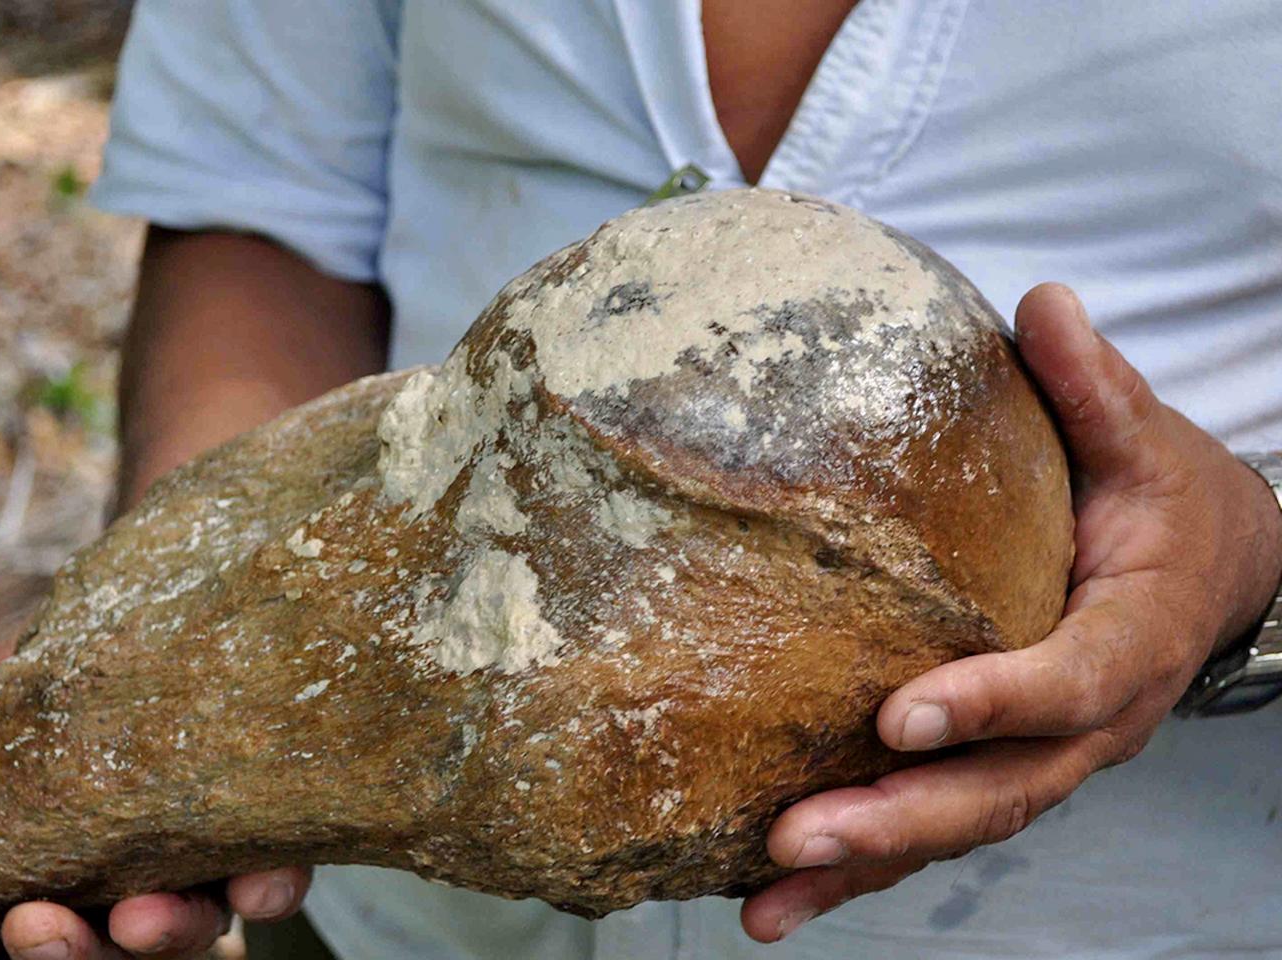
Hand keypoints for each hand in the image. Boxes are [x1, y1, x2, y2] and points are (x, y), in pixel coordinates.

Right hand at [0, 640, 311, 959]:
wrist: (178, 621)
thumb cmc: (73, 667)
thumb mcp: (5, 699)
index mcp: (65, 866)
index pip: (24, 933)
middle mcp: (135, 882)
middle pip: (104, 953)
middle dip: (65, 954)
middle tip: (36, 924)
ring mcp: (207, 869)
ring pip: (188, 934)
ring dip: (160, 936)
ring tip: (139, 916)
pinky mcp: (278, 837)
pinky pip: (277, 886)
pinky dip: (267, 893)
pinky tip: (258, 885)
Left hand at [742, 283, 1281, 941]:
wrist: (1212, 574)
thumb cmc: (1165, 503)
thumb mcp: (1146, 441)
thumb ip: (1096, 388)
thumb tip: (1043, 302)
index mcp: (1128, 639)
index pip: (1065, 682)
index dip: (992, 702)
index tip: (903, 715)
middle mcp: (1089, 722)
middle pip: (1001, 790)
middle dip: (900, 820)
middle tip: (800, 836)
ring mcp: (1047, 758)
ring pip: (959, 828)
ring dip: (866, 869)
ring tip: (766, 900)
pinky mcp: (1006, 769)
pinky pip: (937, 826)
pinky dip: (866, 868)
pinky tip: (778, 896)